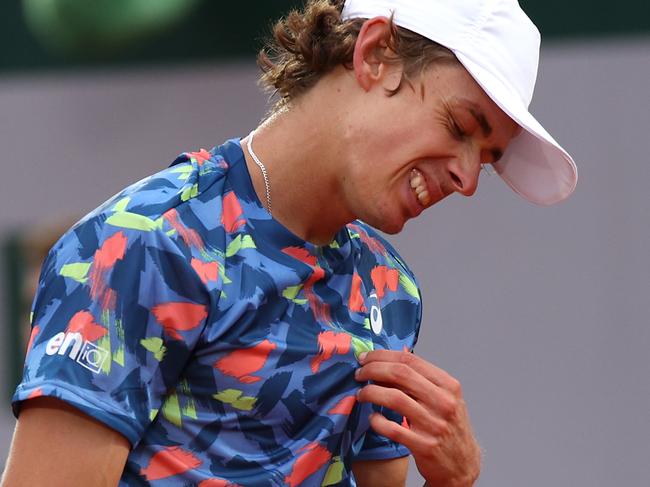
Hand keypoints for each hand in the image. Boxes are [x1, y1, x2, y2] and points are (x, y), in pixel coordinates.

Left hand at [355, 350, 480, 486]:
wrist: (463, 464)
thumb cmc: (449, 427)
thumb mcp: (444, 398)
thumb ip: (421, 380)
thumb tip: (386, 362)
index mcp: (448, 386)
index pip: (410, 360)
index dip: (383, 355)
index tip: (366, 357)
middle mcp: (443, 402)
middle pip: (400, 374)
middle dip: (373, 369)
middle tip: (359, 373)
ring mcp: (434, 424)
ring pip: (394, 398)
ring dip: (371, 392)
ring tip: (362, 394)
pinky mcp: (424, 446)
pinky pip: (392, 429)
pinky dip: (377, 421)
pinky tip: (373, 418)